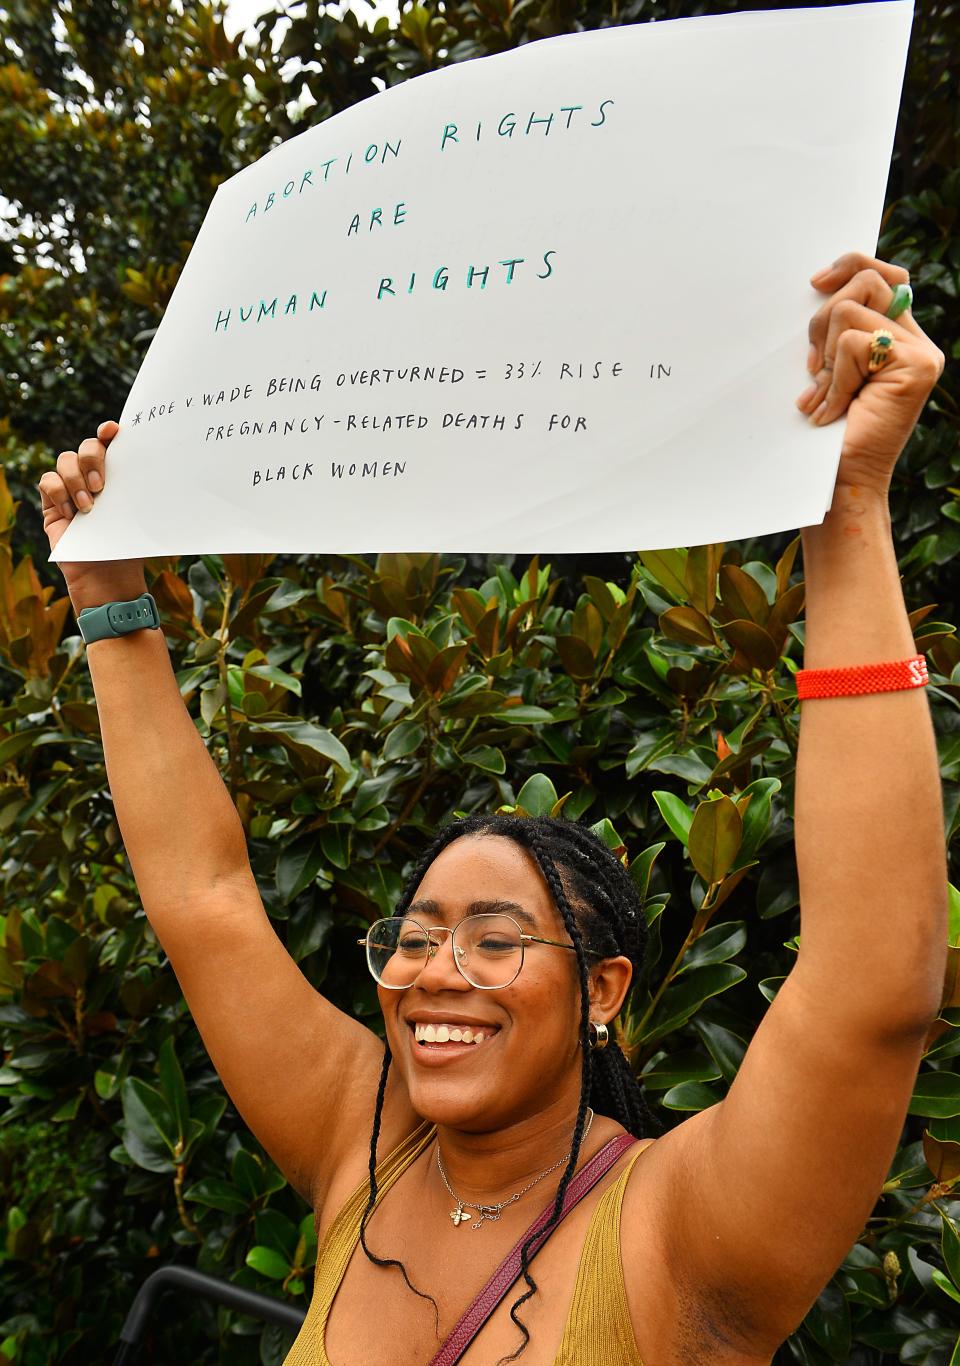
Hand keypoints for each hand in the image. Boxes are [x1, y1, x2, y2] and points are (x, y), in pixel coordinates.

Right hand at [37, 421, 146, 612]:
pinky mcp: (53, 503)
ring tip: (89, 507)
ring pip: (65, 460)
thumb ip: (145, 491)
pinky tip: (73, 515)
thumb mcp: (142, 517)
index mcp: (118, 476)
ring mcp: (71, 487)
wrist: (107, 575)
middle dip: (93, 459)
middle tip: (102, 486)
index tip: (113, 430)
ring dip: (76, 480)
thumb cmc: (128, 546)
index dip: (108, 432)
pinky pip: (48, 481)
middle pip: (87, 446)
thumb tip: (172, 471)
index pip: (110, 443)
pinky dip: (59, 494)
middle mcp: (93, 476)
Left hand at [795, 252, 945, 496]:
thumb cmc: (827, 432)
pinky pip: (854, 343)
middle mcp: (915, 341)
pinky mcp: (916, 366)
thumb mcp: (827, 370)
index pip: (881, 275)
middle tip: (813, 367)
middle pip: (867, 283)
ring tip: (824, 395)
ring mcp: (920, 353)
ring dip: (825, 357)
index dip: (849, 266)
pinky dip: (833, 378)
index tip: (815, 283)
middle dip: (823, 320)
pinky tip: (831, 409)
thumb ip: (836, 331)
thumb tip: (821, 285)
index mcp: (896, 337)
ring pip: (852, 311)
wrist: (839, 481)